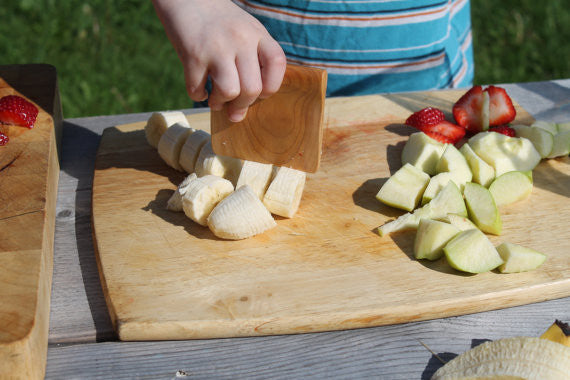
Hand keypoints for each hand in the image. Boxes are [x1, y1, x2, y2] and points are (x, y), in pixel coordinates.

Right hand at [153, 0, 286, 121]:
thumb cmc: (219, 21)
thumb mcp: (246, 30)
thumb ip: (254, 59)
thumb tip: (249, 103)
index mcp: (258, 34)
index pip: (277, 65)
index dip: (270, 88)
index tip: (258, 94)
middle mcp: (241, 39)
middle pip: (252, 88)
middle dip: (242, 105)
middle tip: (233, 107)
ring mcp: (217, 46)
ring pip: (229, 91)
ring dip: (221, 103)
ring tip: (216, 100)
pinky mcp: (193, 54)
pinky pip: (197, 88)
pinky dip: (197, 96)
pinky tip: (199, 91)